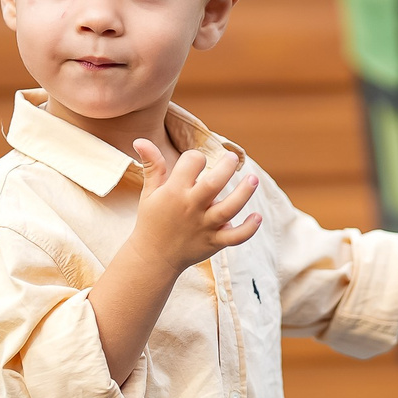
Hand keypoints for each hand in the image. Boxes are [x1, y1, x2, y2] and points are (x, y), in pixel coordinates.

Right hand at [128, 138, 261, 269]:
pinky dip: (248, 228)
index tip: (196, 162)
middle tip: (232, 158)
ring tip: (253, 179)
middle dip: (227, 167)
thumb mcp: (149, 192)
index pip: (191, 163)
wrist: (153, 257)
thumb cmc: (152, 220)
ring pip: (229, 208)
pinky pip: (235, 237)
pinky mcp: (214, 242)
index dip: (195, 157)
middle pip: (214, 183)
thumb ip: (152, 165)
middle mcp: (191, 207)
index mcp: (174, 191)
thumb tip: (140, 139)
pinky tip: (257, 216)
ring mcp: (204, 226)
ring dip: (244, 193)